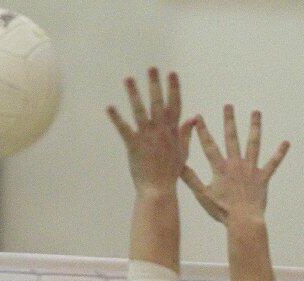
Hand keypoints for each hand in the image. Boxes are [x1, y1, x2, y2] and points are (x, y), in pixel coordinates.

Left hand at [107, 68, 194, 192]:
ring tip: (129, 79)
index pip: (175, 104)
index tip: (172, 73)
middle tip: (152, 68)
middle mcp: (160, 130)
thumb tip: (193, 118)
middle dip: (155, 84)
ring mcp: (147, 137)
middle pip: (158, 103)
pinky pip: (124, 129)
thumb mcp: (183, 151)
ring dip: (134, 94)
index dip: (173, 88)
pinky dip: (116, 118)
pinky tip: (109, 107)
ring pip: (140, 111)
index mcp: (172, 131)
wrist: (158, 189)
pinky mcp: (133, 145)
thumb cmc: (171, 171)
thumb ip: (187, 133)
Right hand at [181, 106, 289, 223]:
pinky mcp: (263, 177)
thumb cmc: (221, 209)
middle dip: (229, 121)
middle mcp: (236, 164)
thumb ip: (190, 179)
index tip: (199, 117)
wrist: (243, 219)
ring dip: (254, 127)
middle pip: (232, 138)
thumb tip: (178, 166)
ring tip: (256, 112)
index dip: (203, 131)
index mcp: (220, 168)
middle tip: (228, 105)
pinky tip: (286, 143)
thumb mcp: (202, 195)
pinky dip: (279, 153)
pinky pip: (273, 163)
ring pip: (253, 144)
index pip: (209, 146)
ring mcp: (251, 169)